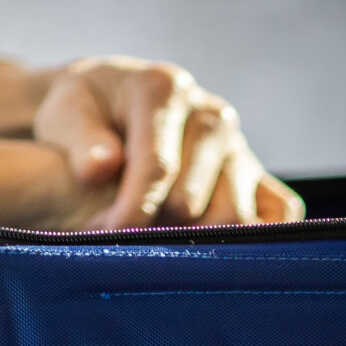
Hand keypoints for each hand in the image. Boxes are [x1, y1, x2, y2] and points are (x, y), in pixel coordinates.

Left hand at [33, 56, 302, 228]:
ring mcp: (236, 145)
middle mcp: (210, 115)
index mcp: (164, 91)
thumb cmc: (82, 111)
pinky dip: (261, 236)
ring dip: (194, 242)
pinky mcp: (252, 171)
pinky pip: (280, 209)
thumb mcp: (65, 112)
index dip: (131, 211)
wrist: (109, 101)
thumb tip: (100, 169)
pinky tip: (220, 254)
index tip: (105, 238)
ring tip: (155, 249)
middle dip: (153, 229)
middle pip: (194, 200)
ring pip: (235, 215)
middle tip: (118, 245)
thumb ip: (80, 138)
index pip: (157, 167)